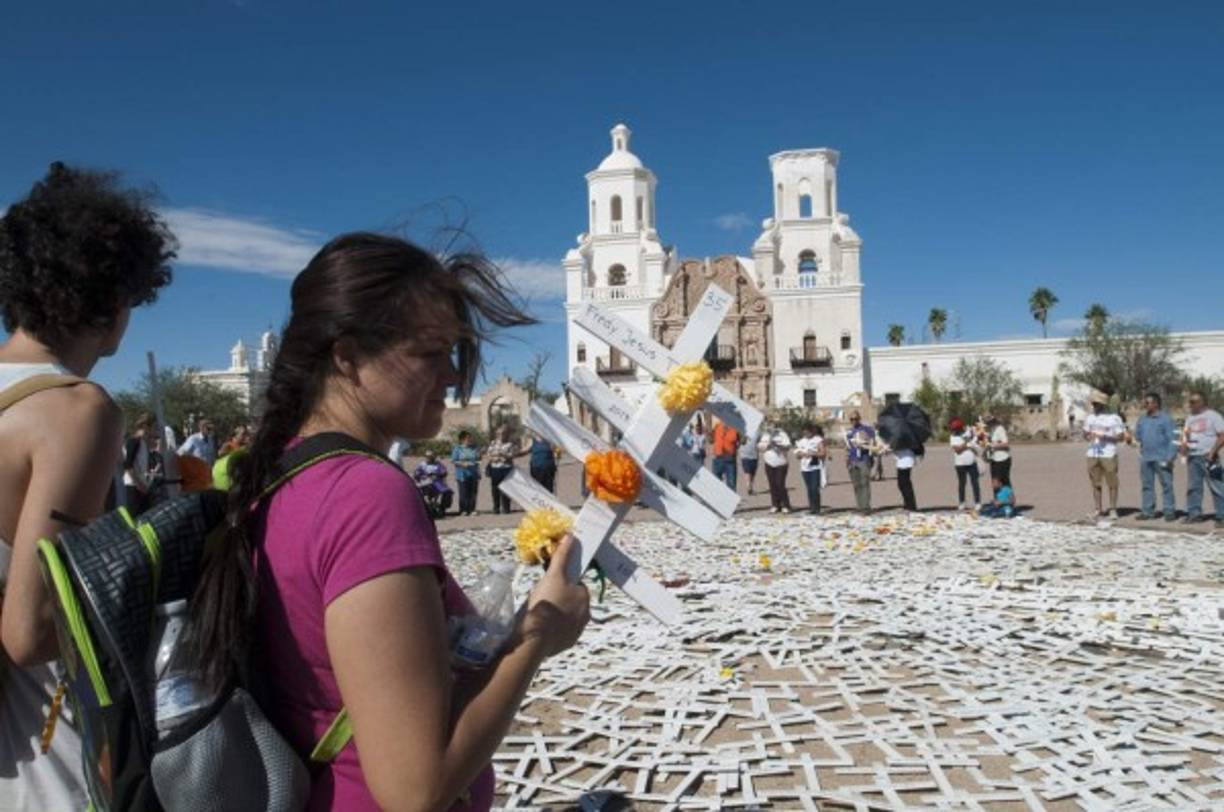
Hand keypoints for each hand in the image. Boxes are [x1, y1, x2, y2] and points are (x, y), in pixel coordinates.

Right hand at [519, 535, 589, 658]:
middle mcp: (585, 615)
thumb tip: (571, 536)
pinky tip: (540, 626)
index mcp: (585, 597)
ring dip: (556, 614)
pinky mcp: (566, 643)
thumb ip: (562, 556)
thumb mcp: (553, 575)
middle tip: (541, 597)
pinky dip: (552, 629)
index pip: (576, 585)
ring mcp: (576, 631)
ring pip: (566, 617)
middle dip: (559, 598)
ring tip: (539, 612)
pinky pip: (560, 632)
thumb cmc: (546, 602)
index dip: (562, 582)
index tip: (549, 585)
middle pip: (571, 601)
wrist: (535, 637)